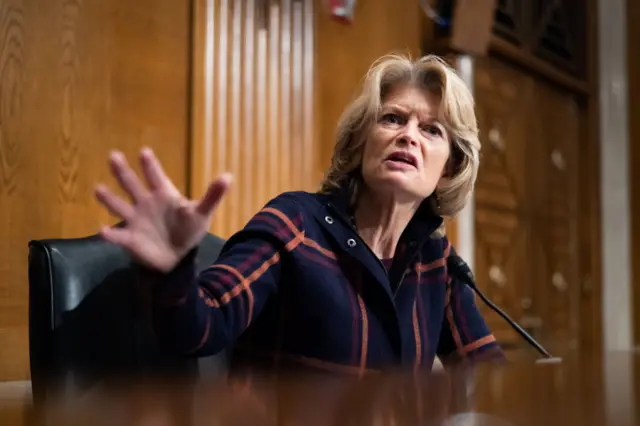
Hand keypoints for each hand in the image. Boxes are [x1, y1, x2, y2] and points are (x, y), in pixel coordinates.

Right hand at [94, 147, 231, 272]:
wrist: (177, 257)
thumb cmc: (188, 230)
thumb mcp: (202, 212)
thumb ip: (212, 195)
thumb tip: (228, 176)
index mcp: (164, 194)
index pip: (156, 176)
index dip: (151, 166)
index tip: (145, 152)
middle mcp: (146, 203)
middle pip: (131, 184)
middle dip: (123, 171)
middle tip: (113, 155)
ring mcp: (135, 220)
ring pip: (119, 206)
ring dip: (109, 198)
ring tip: (98, 189)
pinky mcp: (129, 239)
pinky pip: (118, 235)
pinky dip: (110, 234)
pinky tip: (103, 231)